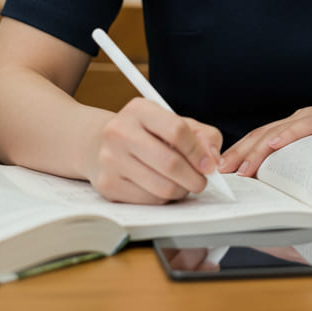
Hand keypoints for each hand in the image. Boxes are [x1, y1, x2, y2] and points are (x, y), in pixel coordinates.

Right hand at [86, 97, 222, 203]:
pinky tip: (163, 188)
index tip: (210, 165)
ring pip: (161, 187)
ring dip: (181, 191)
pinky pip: (148, 201)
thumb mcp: (171, 122)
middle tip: (201, 181)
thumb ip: (201, 135)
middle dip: (194, 178)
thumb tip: (213, 160)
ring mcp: (110, 159)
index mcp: (139, 110)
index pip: (177, 131)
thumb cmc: (144, 132)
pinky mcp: (107, 184)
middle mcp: (120, 132)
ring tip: (184, 184)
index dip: (199, 151)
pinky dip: (163, 199)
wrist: (97, 143)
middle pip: (170, 163)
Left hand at [219, 93, 311, 176]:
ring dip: (257, 150)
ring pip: (279, 132)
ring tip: (240, 167)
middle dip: (239, 154)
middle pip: (263, 135)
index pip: (262, 139)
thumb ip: (307, 159)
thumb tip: (285, 184)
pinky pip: (306, 127)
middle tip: (219, 172)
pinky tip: (274, 145)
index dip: (240, 153)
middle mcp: (303, 117)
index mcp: (299, 125)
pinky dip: (288, 135)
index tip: (221, 171)